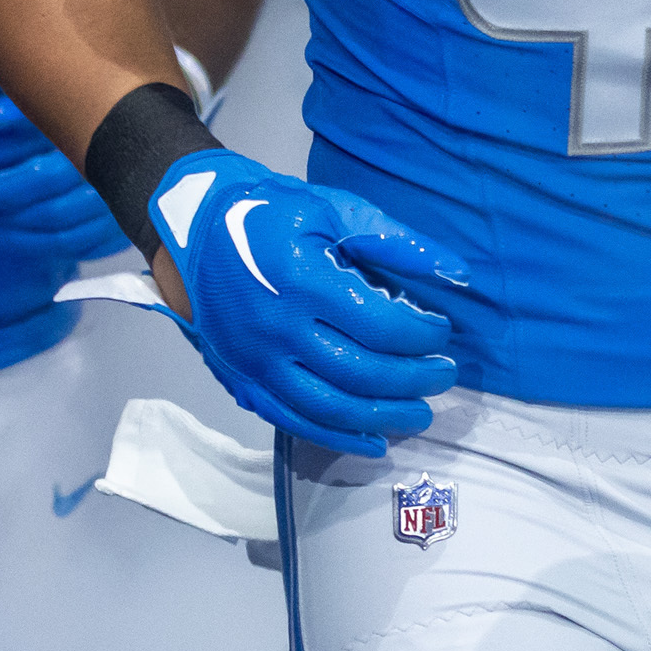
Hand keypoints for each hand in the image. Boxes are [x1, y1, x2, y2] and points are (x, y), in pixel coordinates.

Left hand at [0, 96, 127, 263]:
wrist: (147, 135)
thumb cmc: (94, 117)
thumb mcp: (58, 105)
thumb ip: (24, 110)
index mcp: (94, 147)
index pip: (44, 178)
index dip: (8, 189)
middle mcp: (113, 183)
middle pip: (54, 214)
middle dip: (11, 219)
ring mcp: (123, 213)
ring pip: (68, 240)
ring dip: (25, 241)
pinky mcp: (127, 231)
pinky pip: (87, 250)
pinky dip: (54, 250)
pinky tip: (28, 243)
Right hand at [142, 149, 461, 455]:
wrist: (193, 231)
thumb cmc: (267, 214)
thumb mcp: (332, 208)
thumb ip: (395, 241)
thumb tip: (457, 273)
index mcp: (302, 280)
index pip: (380, 326)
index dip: (422, 336)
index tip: (441, 331)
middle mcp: (278, 328)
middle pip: (362, 373)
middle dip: (415, 380)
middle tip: (444, 375)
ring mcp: (257, 362)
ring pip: (331, 408)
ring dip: (384, 417)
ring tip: (420, 412)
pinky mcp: (244, 381)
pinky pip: (295, 422)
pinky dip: (338, 439)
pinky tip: (373, 441)